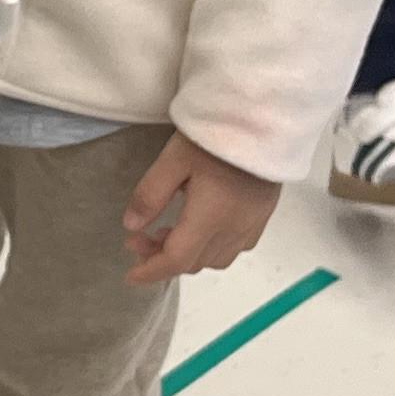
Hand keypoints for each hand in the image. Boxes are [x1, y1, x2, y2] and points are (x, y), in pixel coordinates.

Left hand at [123, 131, 276, 286]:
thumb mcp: (173, 159)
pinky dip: (211, 248)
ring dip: (188, 255)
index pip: (177, 259)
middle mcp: (234, 229)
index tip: (129, 275)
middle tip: (139, 238)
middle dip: (163, 258)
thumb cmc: (215, 135)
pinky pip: (236, 247)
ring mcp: (253, 224)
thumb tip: (131, 227)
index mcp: (210, 218)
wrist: (264, 120)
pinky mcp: (263, 215)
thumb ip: (151, 194)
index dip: (151, 271)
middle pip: (195, 262)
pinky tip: (199, 228)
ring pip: (216, 259)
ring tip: (166, 232)